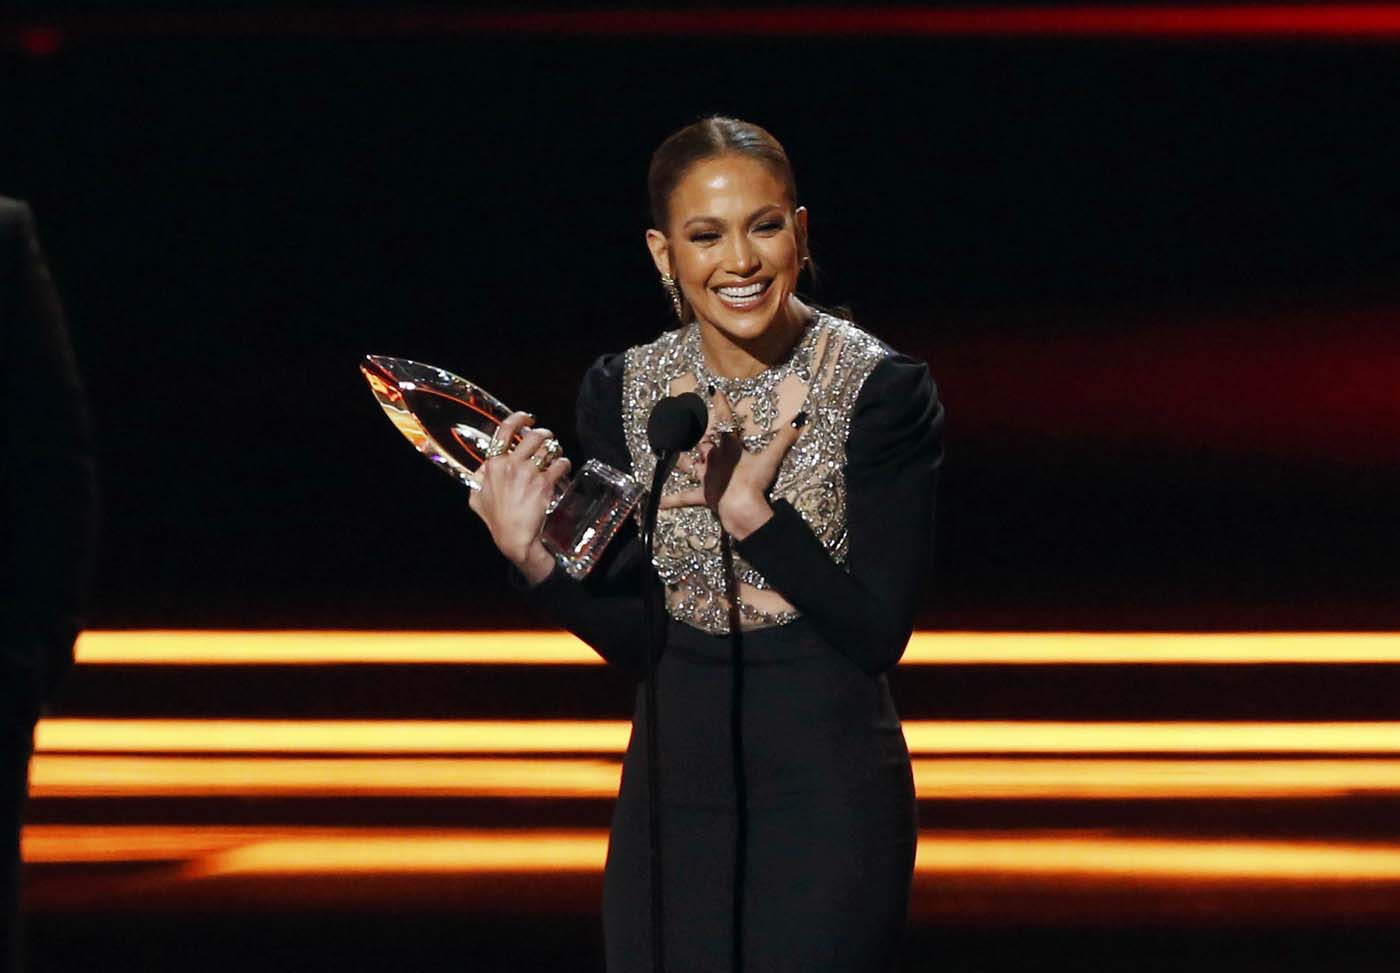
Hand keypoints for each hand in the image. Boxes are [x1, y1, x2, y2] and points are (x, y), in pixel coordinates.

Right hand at [468, 411, 570, 583]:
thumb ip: (478, 479)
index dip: (519, 418)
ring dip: (556, 448)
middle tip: (548, 440)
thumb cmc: (495, 520)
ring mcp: (528, 473)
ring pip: (549, 447)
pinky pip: (560, 464)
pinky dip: (564, 464)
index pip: (505, 430)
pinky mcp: (545, 484)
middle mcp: (511, 464)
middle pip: (534, 436)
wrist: (513, 538)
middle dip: (544, 434)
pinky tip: (563, 468)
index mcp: (493, 464)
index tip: (528, 418)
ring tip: (556, 453)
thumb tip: (482, 469)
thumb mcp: (476, 498)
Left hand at [658, 394, 804, 539]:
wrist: (742, 505)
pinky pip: (685, 497)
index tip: (712, 389)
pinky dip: (672, 500)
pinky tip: (659, 502)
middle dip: (694, 430)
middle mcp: (713, 459)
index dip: (720, 405)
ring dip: (678, 458)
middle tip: (683, 416)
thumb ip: (785, 438)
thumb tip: (802, 418)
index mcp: (729, 448)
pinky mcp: (702, 494)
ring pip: (687, 464)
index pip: (724, 421)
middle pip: (702, 441)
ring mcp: (705, 476)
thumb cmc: (755, 480)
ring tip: (666, 452)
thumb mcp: (771, 458)